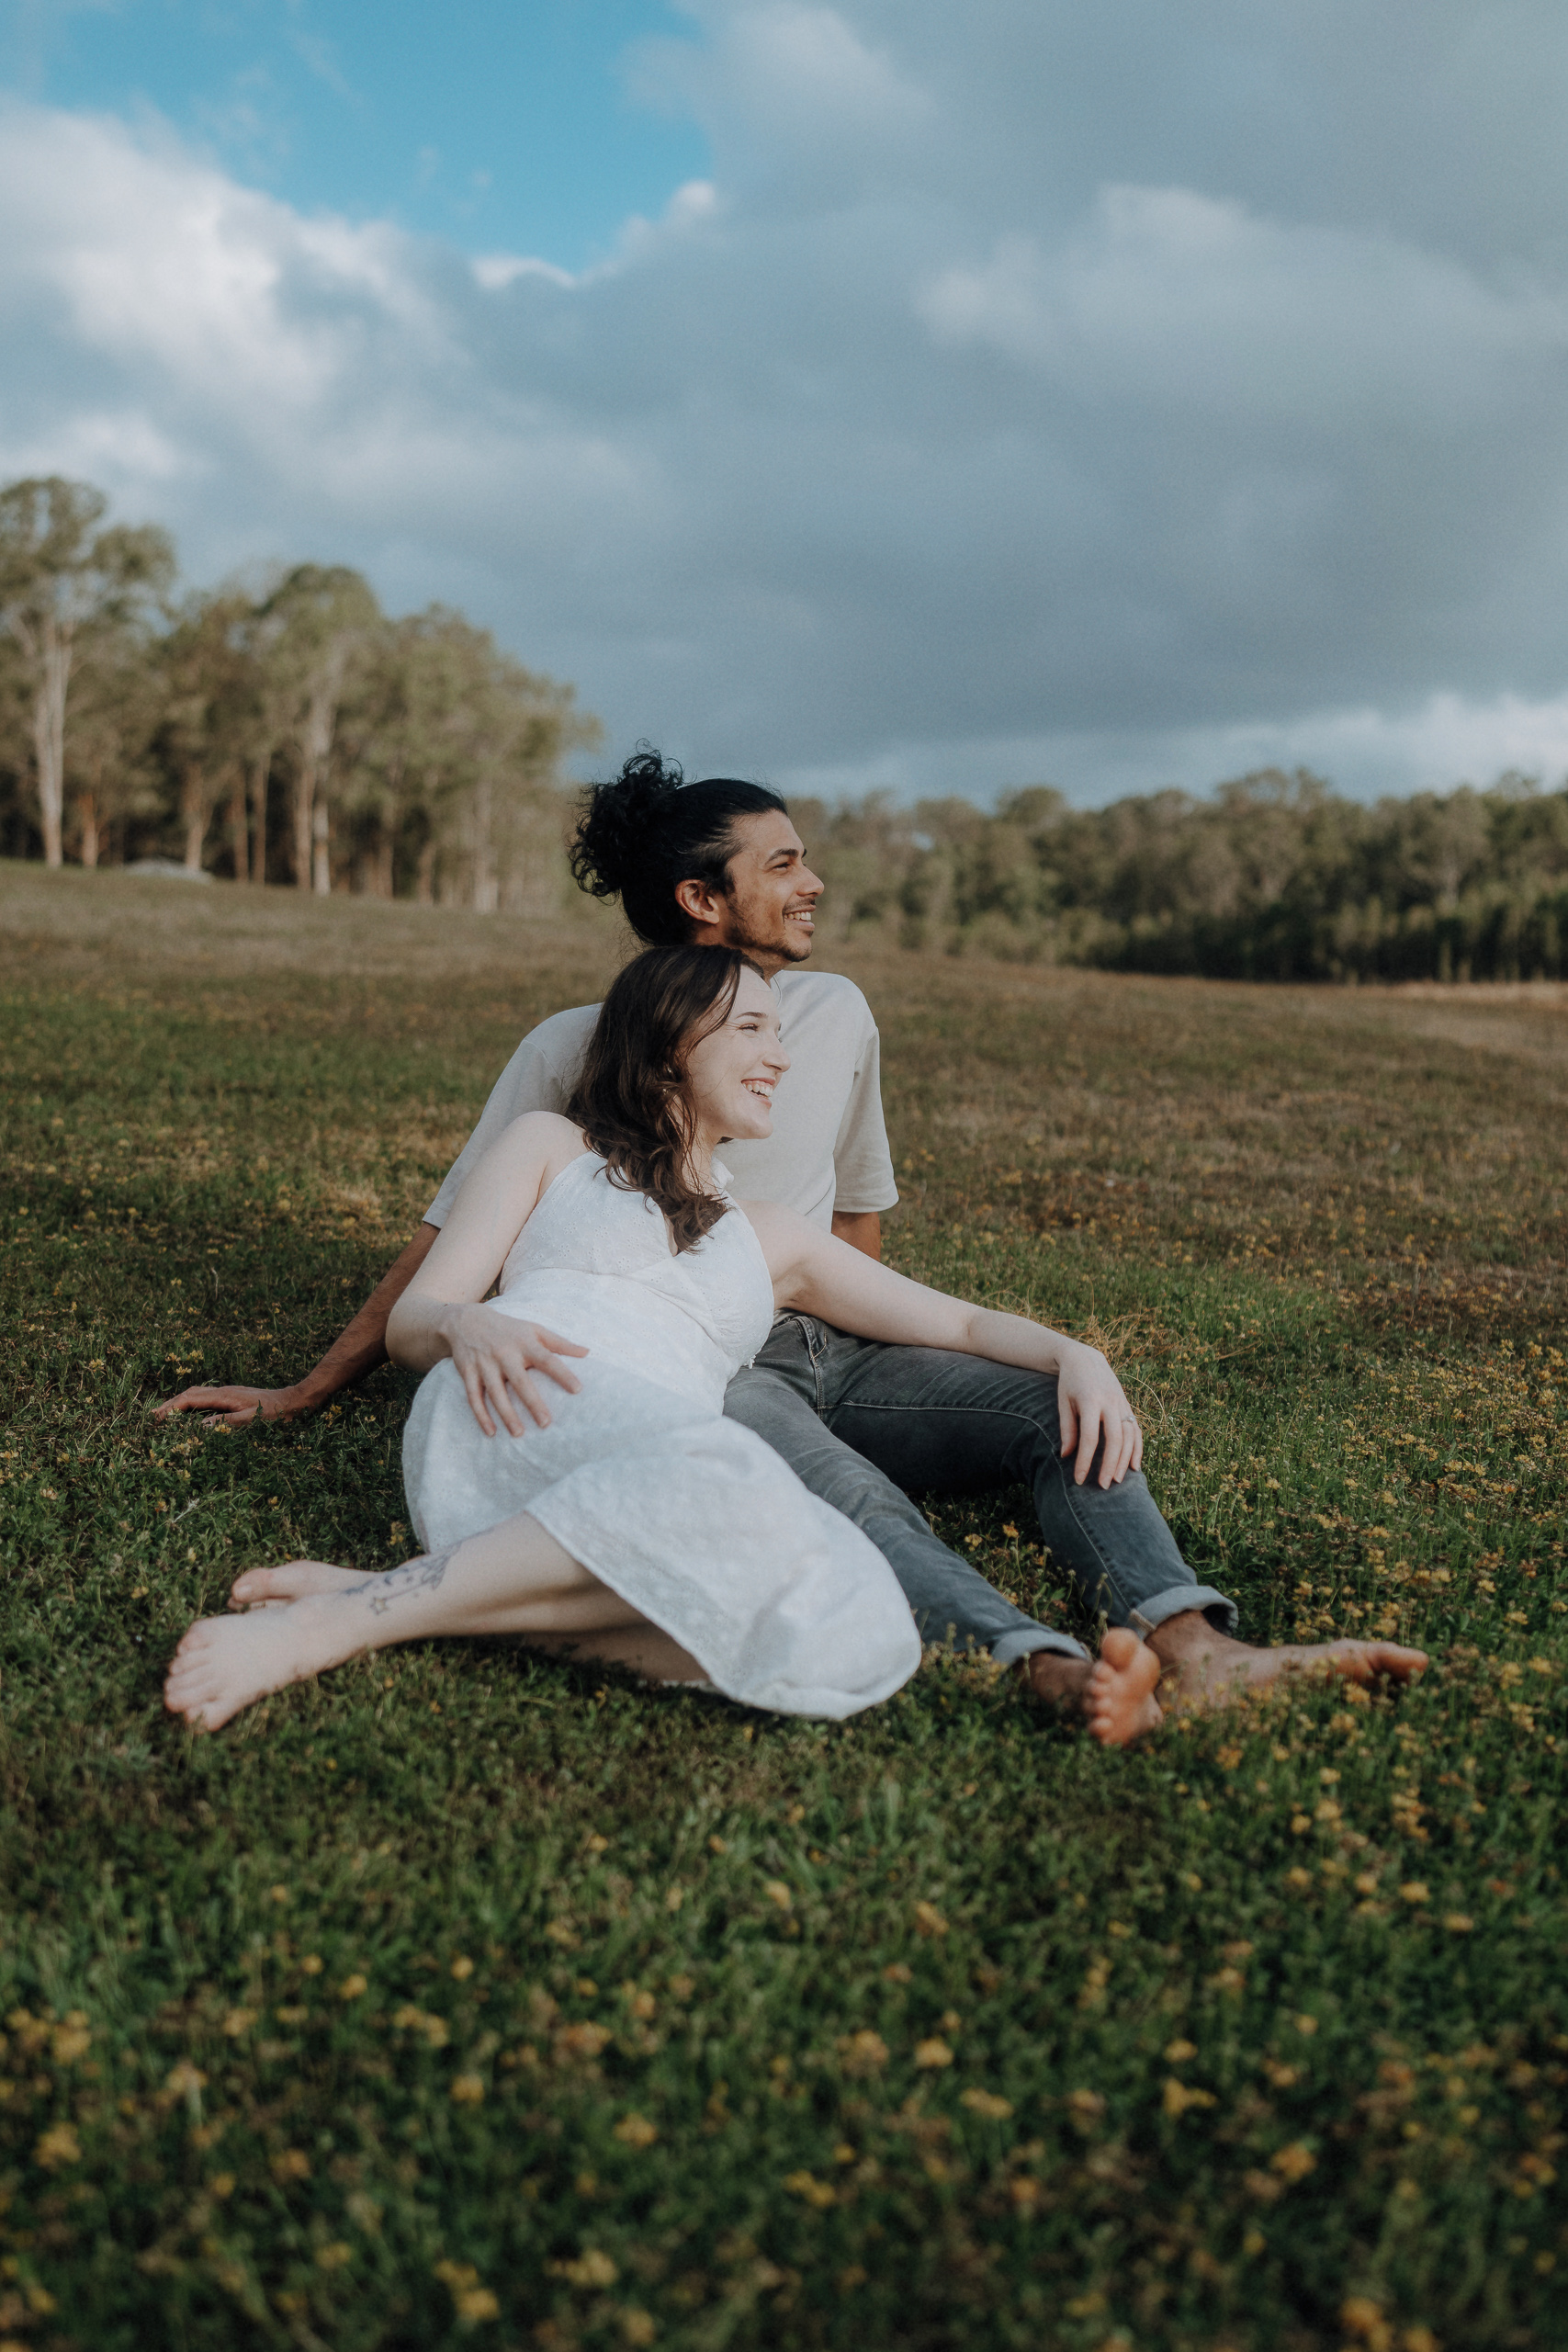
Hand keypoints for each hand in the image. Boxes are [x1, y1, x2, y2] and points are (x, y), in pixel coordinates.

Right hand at [152, 1382, 312, 1429]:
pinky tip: (189, 1413)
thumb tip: (200, 1427)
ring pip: (196, 1394)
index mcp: (224, 1396)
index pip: (189, 1400)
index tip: (155, 1420)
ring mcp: (228, 1393)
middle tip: (151, 1418)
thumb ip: (227, 1423)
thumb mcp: (253, 1420)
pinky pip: (205, 1398)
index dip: (171, 1409)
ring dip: (178, 1403)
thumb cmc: (277, 1413)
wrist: (296, 1401)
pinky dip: (191, 1404)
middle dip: (168, 1405)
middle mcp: (223, 1391)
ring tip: (164, 1415)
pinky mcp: (233, 1397)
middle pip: (188, 1394)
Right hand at [441, 1307, 588, 1437]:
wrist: (466, 1319)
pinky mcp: (467, 1373)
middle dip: (533, 1403)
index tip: (578, 1389)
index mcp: (524, 1344)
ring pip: (496, 1393)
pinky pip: (473, 1397)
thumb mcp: (534, 1329)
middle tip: (546, 1423)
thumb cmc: (509, 1329)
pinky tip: (491, 1432)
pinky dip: (481, 1415)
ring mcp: (485, 1364)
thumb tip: (587, 1352)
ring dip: (506, 1414)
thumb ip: (560, 1343)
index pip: (547, 1359)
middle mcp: (505, 1354)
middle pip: (520, 1381)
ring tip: (519, 1433)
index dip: (563, 1374)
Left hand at [1055, 1340, 1142, 1487]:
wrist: (1085, 1358)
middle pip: (1115, 1439)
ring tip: (1118, 1481)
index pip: (1089, 1437)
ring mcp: (1122, 1403)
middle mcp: (1110, 1402)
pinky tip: (1135, 1466)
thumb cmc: (1069, 1383)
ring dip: (1125, 1460)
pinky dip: (1138, 1449)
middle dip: (1110, 1465)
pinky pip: (1137, 1430)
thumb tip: (1067, 1456)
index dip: (1085, 1461)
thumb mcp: (1063, 1402)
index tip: (1079, 1480)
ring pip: (1130, 1436)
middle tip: (1104, 1486)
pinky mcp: (1128, 1405)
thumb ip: (1067, 1429)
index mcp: (1090, 1400)